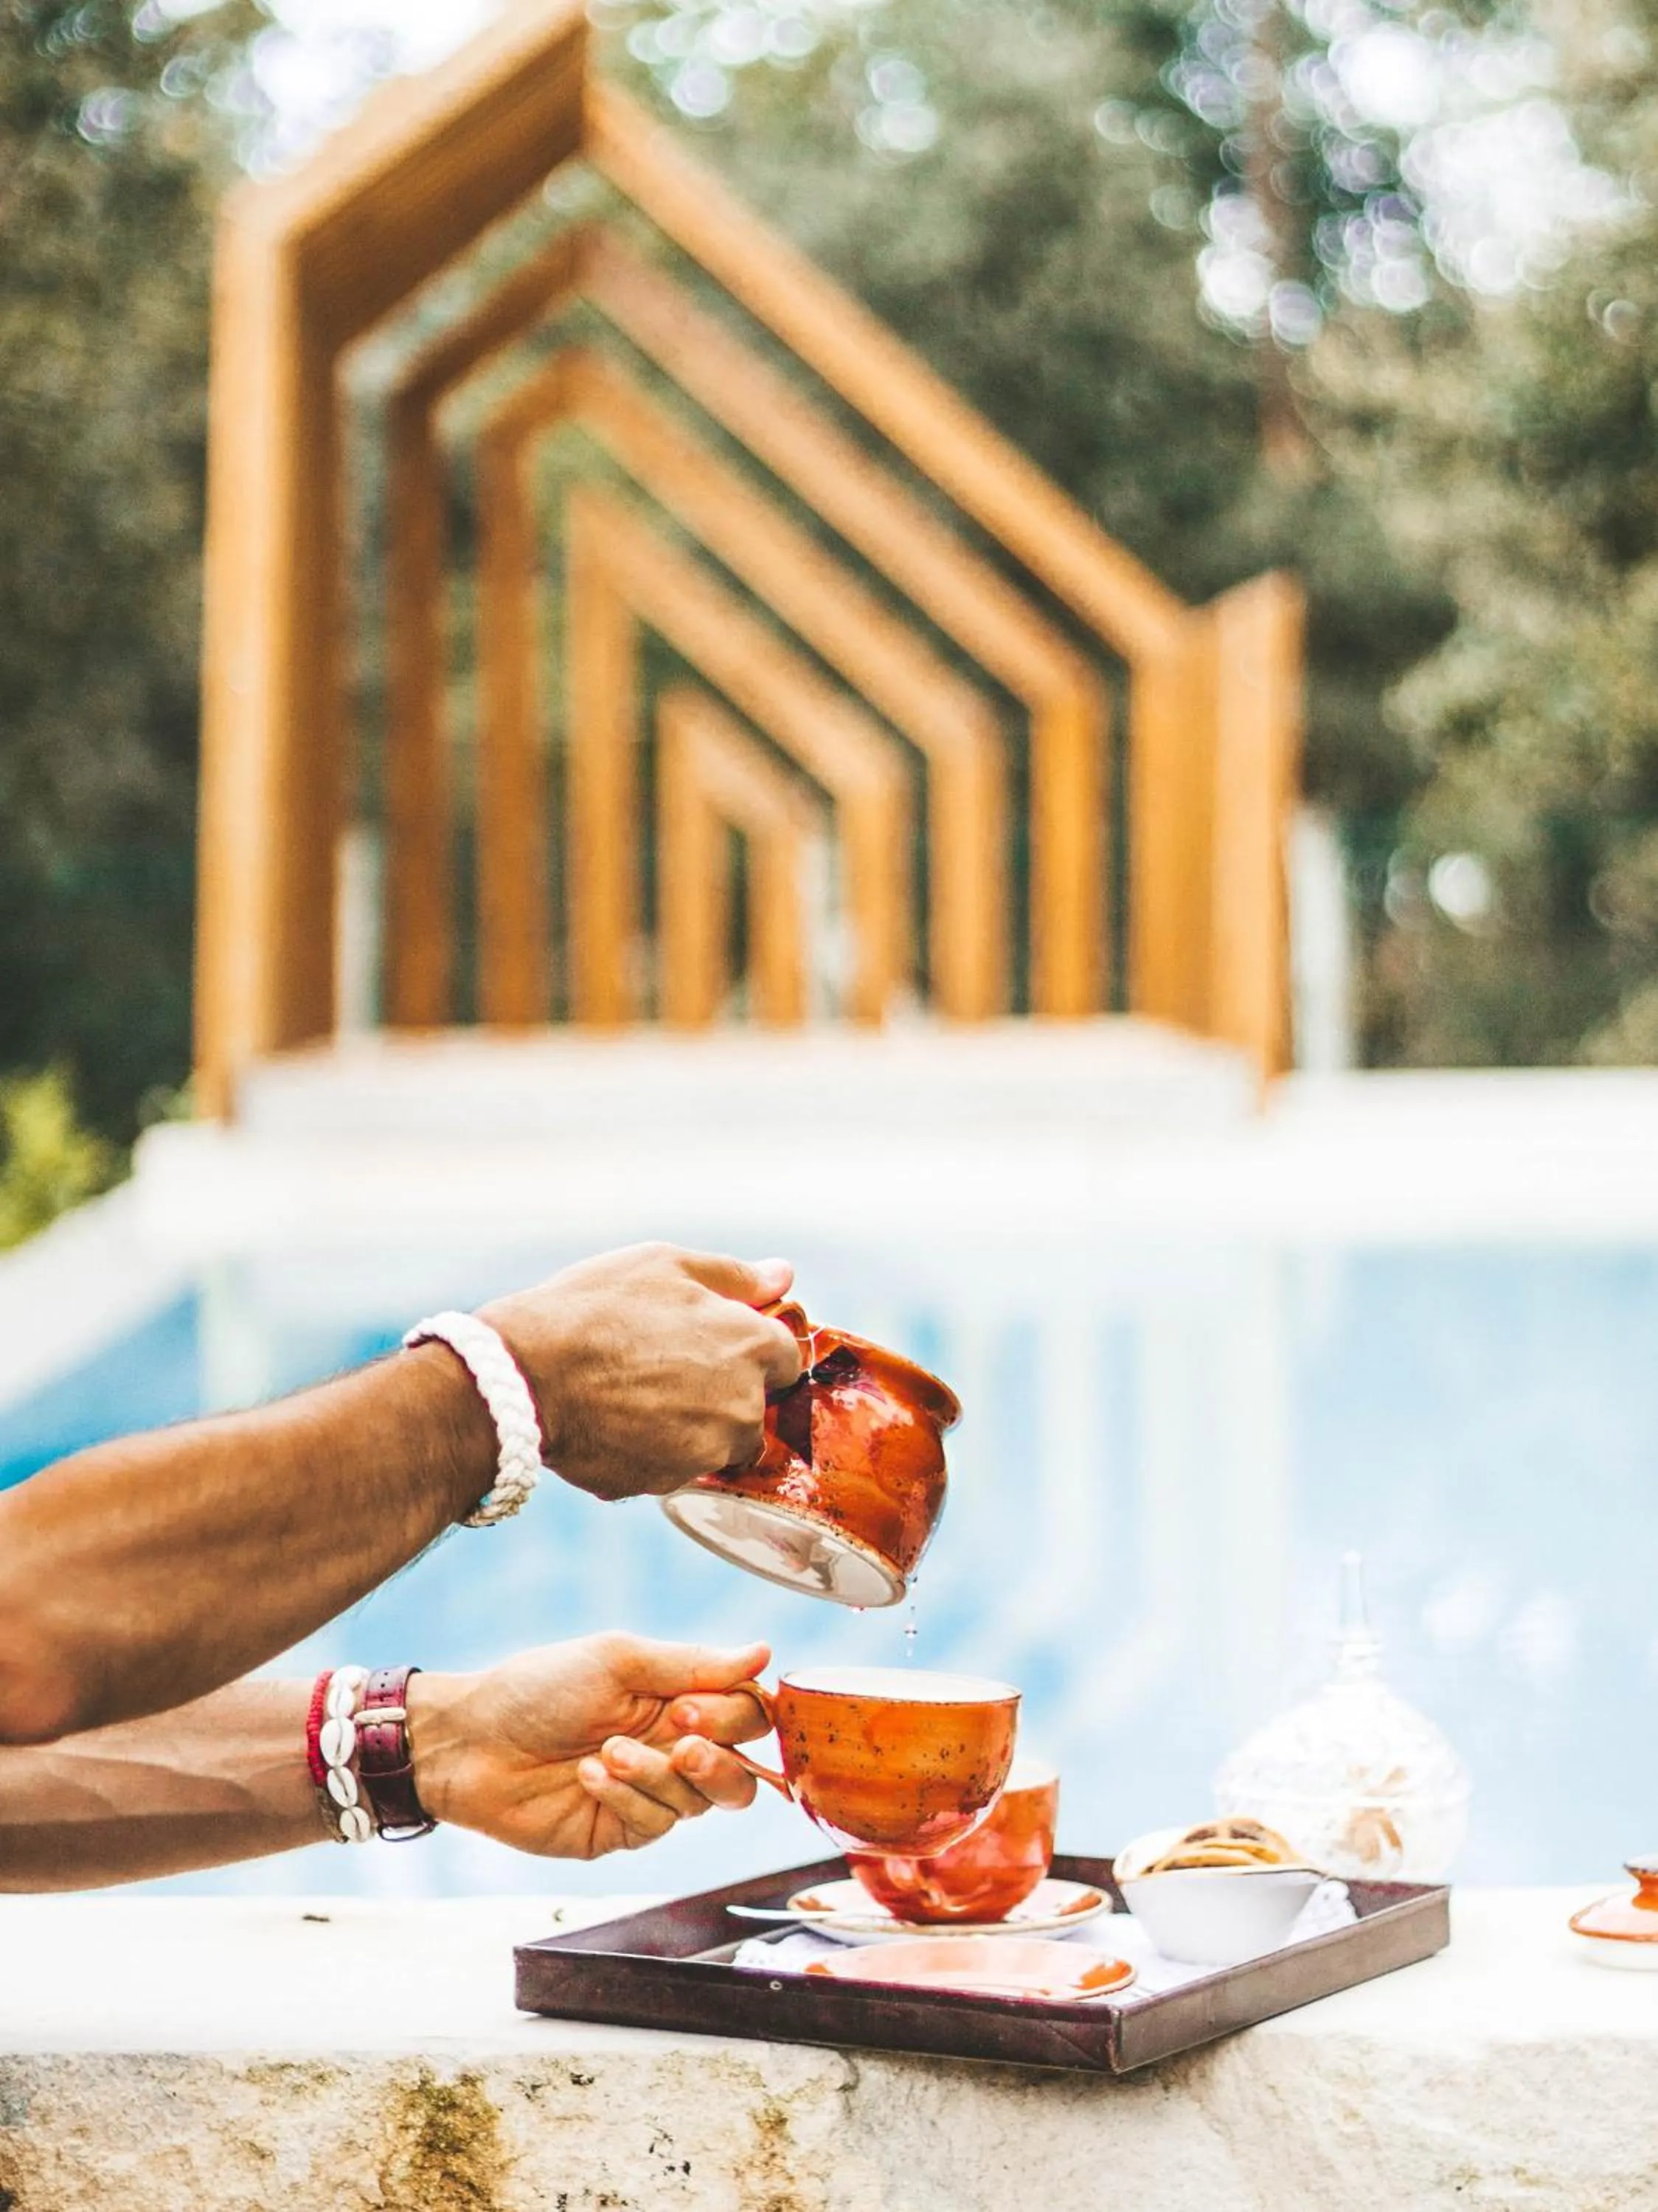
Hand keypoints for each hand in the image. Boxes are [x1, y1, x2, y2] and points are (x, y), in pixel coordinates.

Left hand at [406, 1634, 769, 1858]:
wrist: (471, 1742)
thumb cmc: (539, 1687)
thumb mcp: (617, 1659)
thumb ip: (692, 1663)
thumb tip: (763, 1652)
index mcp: (678, 1697)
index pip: (747, 1714)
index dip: (736, 1716)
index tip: (693, 1706)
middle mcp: (673, 1748)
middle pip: (742, 1772)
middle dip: (717, 1757)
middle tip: (677, 1737)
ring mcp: (650, 1792)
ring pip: (703, 1801)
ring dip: (658, 1774)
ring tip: (608, 1752)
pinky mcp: (623, 1830)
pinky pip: (657, 1824)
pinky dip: (627, 1796)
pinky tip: (588, 1775)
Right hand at [481, 1244, 802, 1500]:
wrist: (525, 1377)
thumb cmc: (596, 1308)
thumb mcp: (666, 1265)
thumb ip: (735, 1276)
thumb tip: (783, 1276)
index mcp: (752, 1348)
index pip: (787, 1358)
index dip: (752, 1346)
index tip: (716, 1340)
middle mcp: (742, 1408)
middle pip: (753, 1406)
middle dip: (723, 1390)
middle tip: (665, 1366)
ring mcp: (706, 1453)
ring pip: (715, 1442)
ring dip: (691, 1425)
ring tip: (636, 1394)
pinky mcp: (666, 1485)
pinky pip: (672, 1467)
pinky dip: (653, 1450)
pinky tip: (615, 1422)